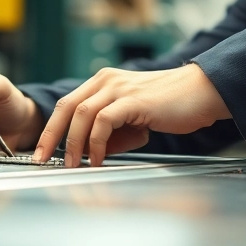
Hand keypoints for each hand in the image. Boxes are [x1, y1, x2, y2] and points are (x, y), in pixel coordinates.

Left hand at [33, 64, 231, 167]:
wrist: (203, 93)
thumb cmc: (173, 106)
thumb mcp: (134, 118)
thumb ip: (112, 130)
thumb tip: (93, 152)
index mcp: (104, 81)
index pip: (67, 104)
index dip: (51, 128)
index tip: (42, 151)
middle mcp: (107, 80)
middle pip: (65, 107)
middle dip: (50, 136)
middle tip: (42, 159)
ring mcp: (119, 88)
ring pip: (80, 114)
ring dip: (72, 143)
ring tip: (72, 165)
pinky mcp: (133, 100)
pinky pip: (103, 122)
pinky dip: (96, 143)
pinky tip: (99, 159)